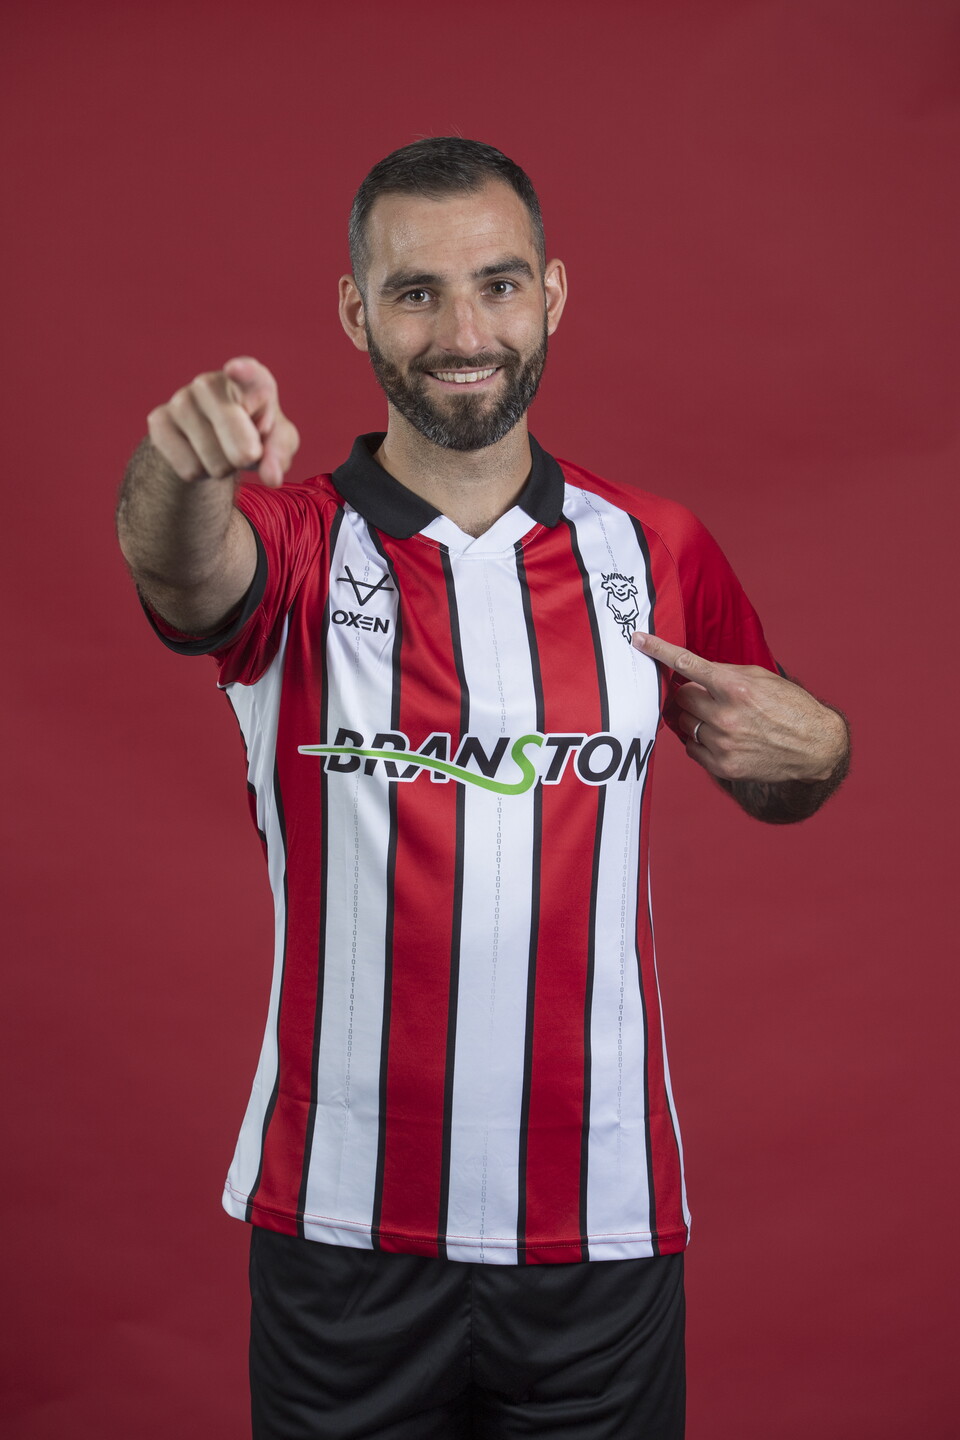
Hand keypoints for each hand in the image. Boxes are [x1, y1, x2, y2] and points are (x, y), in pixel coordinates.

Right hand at [146, 357, 299, 488]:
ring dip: (224, 468)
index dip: (243, 373)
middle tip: (246, 452)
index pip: (249, 376)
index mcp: (248, 382)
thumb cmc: (253, 434)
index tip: (234, 370)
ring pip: (214, 461)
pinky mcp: (158, 420)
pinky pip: (189, 468)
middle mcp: (210, 384)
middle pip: (238, 440)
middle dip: (247, 458)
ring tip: (221, 450)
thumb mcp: (276, 443)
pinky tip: (199, 454)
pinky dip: (200, 474)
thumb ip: (279, 456)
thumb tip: (272, 478)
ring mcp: (181, 400)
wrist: (210, 440)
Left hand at [631, 632, 847, 783]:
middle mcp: (727, 716)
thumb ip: (725, 672)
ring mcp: (723, 743)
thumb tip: (691, 669)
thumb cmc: (790, 707)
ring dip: (694, 717)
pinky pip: (691, 748)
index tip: (639, 640)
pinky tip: (721, 737)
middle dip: (690, 693)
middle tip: (707, 696)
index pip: (687, 664)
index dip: (659, 650)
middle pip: (682, 697)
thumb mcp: (762, 678)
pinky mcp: (723, 766)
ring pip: (684, 723)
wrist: (815, 746)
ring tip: (721, 718)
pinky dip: (699, 741)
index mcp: (736, 688)